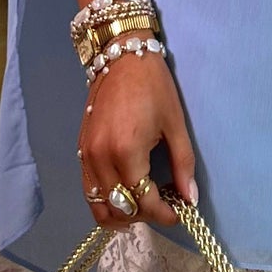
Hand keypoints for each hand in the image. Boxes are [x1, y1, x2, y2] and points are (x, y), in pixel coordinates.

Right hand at [79, 53, 195, 230]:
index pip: (143, 202)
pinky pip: (89, 190)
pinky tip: (126, 193)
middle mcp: (100, 159)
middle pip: (119, 209)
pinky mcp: (81, 151)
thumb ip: (182, 165)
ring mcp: (86, 156)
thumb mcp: (175, 125)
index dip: (164, 214)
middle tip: (164, 205)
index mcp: (126, 152)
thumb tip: (190, 198)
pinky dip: (106, 201)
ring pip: (98, 206)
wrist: (121, 56)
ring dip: (122, 213)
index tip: (180, 213)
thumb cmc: (153, 86)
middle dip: (145, 215)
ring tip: (145, 203)